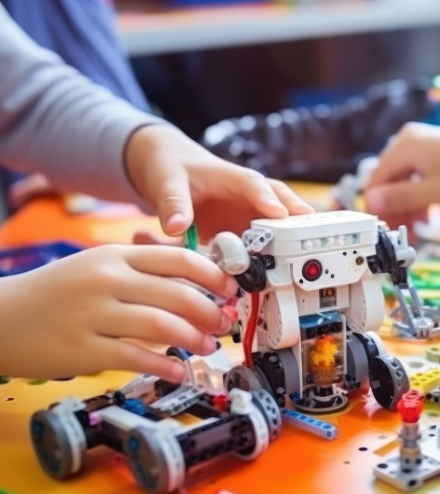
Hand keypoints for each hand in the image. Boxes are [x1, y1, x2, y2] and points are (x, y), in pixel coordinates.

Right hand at [0, 245, 237, 381]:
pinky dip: (164, 365)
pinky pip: (134, 358)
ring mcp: (93, 314)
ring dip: (194, 339)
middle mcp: (106, 280)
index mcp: (115, 255)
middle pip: (176, 294)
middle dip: (210, 311)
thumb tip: (196, 284)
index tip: (230, 289)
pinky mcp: (82, 349)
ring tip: (209, 347)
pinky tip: (179, 369)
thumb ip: (142, 271)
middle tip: (224, 323)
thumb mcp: (98, 265)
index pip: (178, 259)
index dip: (213, 275)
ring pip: (160, 326)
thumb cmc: (58, 291)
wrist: (0, 315)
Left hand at [125, 125, 314, 240]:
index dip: (268, 200)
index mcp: (232, 177)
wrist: (168, 168)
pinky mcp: (243, 231)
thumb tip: (176, 227)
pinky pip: (261, 244)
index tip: (279, 215)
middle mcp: (248, 195)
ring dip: (290, 240)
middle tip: (311, 236)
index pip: (254, 185)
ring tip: (304, 258)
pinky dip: (271, 257)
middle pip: (279, 203)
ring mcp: (248, 214)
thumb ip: (172, 203)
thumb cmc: (170, 167)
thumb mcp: (165, 181)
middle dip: (296, 218)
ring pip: (276, 226)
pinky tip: (278, 276)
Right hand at [363, 123, 439, 224]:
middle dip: (396, 209)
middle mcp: (411, 139)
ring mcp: (424, 144)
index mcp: (405, 145)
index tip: (384, 231)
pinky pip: (419, 176)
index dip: (379, 208)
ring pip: (405, 181)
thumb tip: (370, 203)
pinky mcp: (437, 151)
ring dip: (409, 206)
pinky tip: (429, 216)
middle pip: (390, 180)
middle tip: (404, 235)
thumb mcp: (434, 193)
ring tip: (418, 230)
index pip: (376, 180)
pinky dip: (421, 196)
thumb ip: (399, 198)